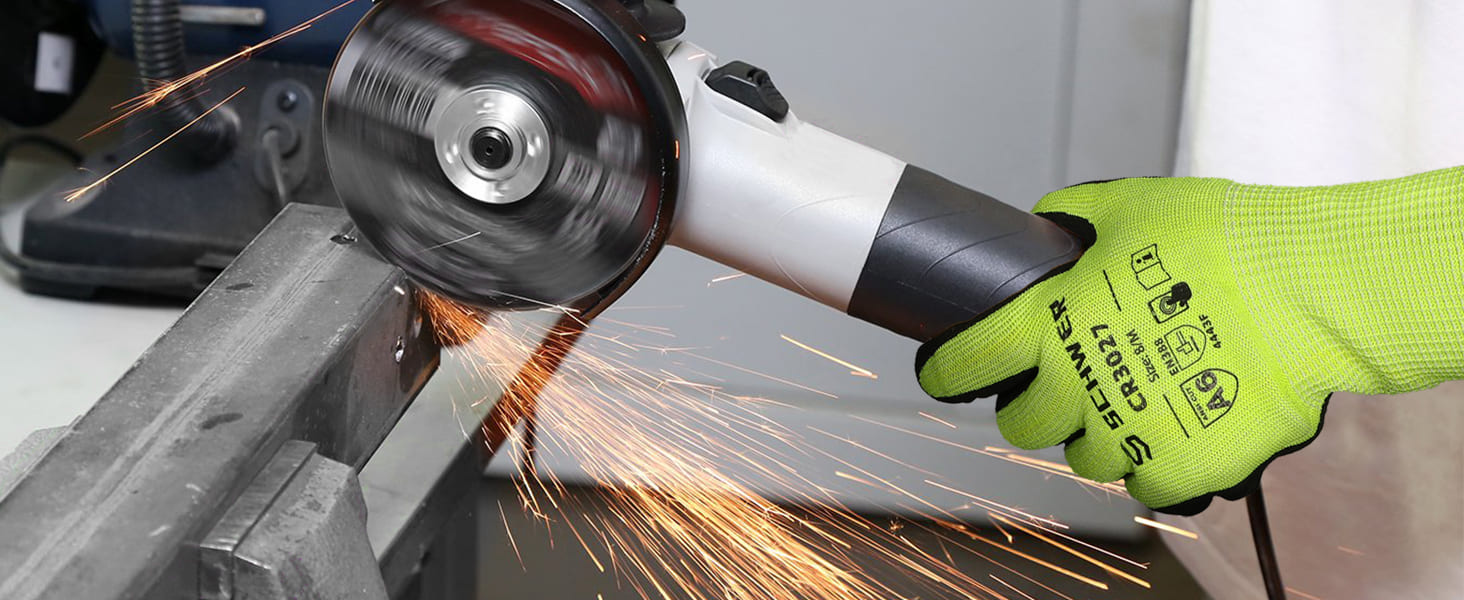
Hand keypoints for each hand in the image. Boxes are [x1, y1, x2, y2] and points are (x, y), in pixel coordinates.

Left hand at [916, 177, 1333, 514]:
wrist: (1308, 288)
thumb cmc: (1221, 239)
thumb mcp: (1132, 204)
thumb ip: (1075, 215)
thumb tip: (1049, 219)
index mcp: (1050, 324)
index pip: (966, 362)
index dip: (947, 369)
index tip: (945, 370)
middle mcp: (1076, 386)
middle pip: (1022, 423)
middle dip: (1038, 403)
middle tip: (1070, 379)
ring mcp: (1127, 433)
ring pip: (1085, 456)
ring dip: (1100, 431)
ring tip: (1138, 397)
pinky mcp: (1179, 467)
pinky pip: (1146, 480)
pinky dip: (1157, 458)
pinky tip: (1179, 424)